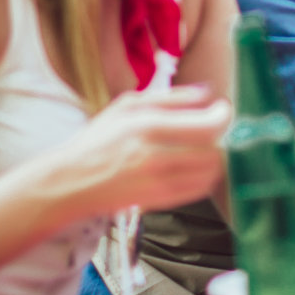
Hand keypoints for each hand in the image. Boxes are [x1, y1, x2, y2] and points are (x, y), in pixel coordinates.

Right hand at [61, 86, 229, 216]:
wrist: (70, 182)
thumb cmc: (97, 141)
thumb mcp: (127, 106)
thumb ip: (170, 97)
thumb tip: (206, 92)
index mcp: (148, 127)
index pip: (208, 125)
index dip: (223, 116)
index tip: (222, 110)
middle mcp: (156, 156)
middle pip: (214, 149)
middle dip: (218, 137)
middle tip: (210, 130)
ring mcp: (159, 182)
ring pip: (211, 172)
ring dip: (214, 158)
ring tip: (203, 149)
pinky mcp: (160, 202)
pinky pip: (200, 190)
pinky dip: (205, 177)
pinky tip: (194, 167)